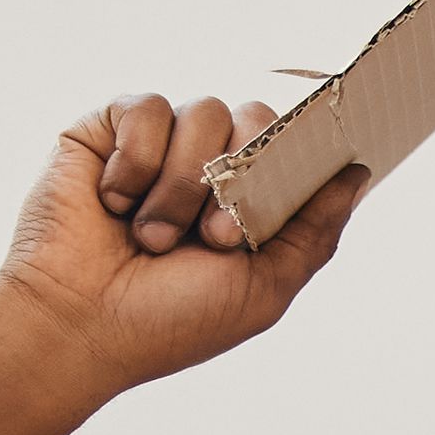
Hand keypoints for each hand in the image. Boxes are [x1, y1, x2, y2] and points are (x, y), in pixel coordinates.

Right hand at [0, 93, 370, 401]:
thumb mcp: (262, 289)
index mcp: (247, 201)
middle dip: (239, 180)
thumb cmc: (167, 321)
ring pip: (203, 111)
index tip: (301, 160)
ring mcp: (158, 144)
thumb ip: (313, 232)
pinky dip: (136, 160)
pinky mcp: (107, 130)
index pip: (292, 144)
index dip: (301, 147)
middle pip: (256, 117)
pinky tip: (114, 202)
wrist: (78, 327)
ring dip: (182, 185)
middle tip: (212, 239)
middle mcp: (206, 166)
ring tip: (152, 238)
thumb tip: (356, 172)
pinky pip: (147, 107)